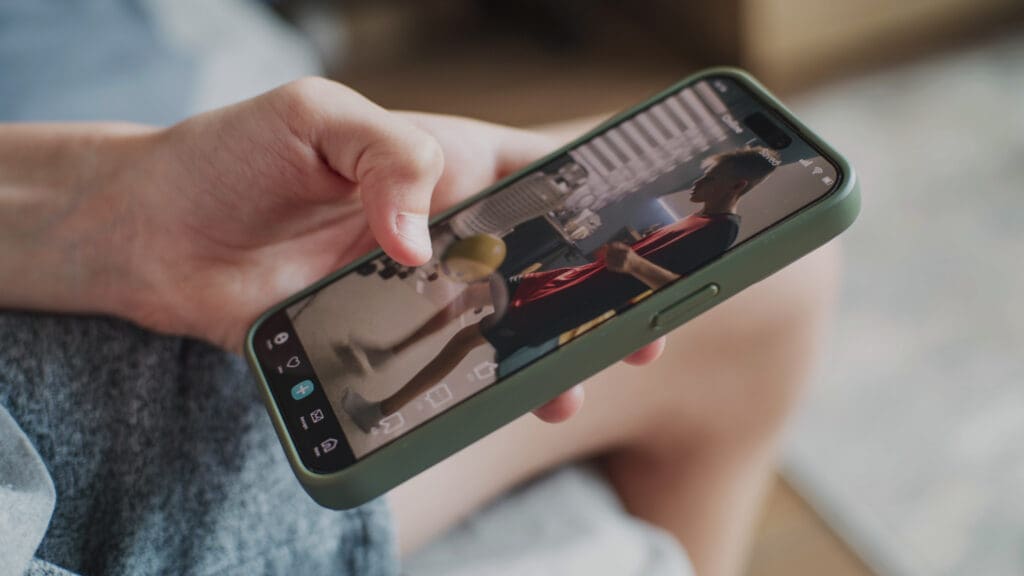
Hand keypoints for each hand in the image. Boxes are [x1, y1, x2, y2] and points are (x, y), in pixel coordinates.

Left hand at [40, 77, 664, 419]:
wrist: (149, 230)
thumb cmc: (229, 152)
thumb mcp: (314, 117)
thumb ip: (386, 160)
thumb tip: (422, 244)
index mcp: (446, 163)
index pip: (545, 176)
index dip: (600, 206)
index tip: (642, 237)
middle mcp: (440, 228)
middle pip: (537, 263)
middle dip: (588, 298)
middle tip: (633, 335)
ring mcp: (410, 289)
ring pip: (495, 324)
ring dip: (537, 357)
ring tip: (564, 389)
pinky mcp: (373, 338)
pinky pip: (433, 367)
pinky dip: (466, 389)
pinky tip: (490, 406)